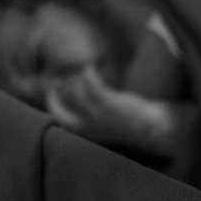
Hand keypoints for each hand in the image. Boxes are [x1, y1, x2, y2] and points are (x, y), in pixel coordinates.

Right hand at [45, 66, 179, 156]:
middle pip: (59, 110)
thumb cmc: (123, 122)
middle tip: (57, 81)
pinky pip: (92, 85)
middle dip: (54, 94)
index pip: (58, 121)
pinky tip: (90, 68)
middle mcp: (87, 127)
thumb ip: (86, 115)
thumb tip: (72, 98)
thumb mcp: (100, 122)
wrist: (147, 127)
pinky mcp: (109, 103)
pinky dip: (88, 74)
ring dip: (74, 80)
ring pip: (75, 94)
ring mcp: (98, 116)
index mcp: (84, 133)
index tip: (52, 90)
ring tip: (81, 72)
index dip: (52, 103)